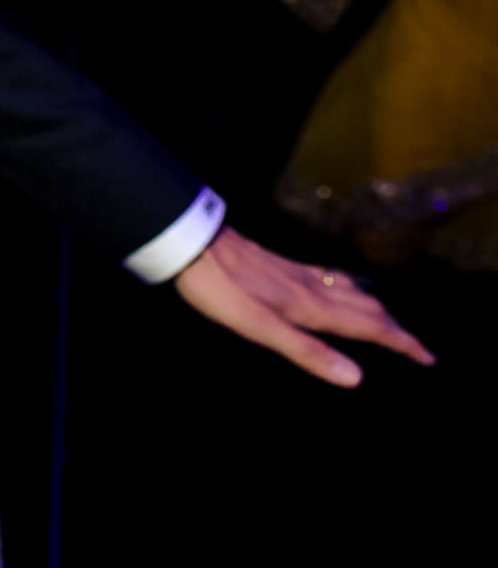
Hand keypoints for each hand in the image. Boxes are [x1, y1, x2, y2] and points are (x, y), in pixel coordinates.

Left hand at [173, 227, 434, 386]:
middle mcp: (313, 287)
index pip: (370, 326)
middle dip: (395, 327)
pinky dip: (349, 291)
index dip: (401, 343)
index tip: (428, 358)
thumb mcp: (260, 328)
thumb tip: (356, 378)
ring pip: (350, 291)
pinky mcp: (281, 266)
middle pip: (367, 307)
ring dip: (374, 308)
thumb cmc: (222, 289)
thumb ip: (306, 352)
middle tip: (415, 347)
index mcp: (313, 306)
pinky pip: (330, 280)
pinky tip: (335, 291)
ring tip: (385, 321)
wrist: (193, 243)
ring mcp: (297, 273)